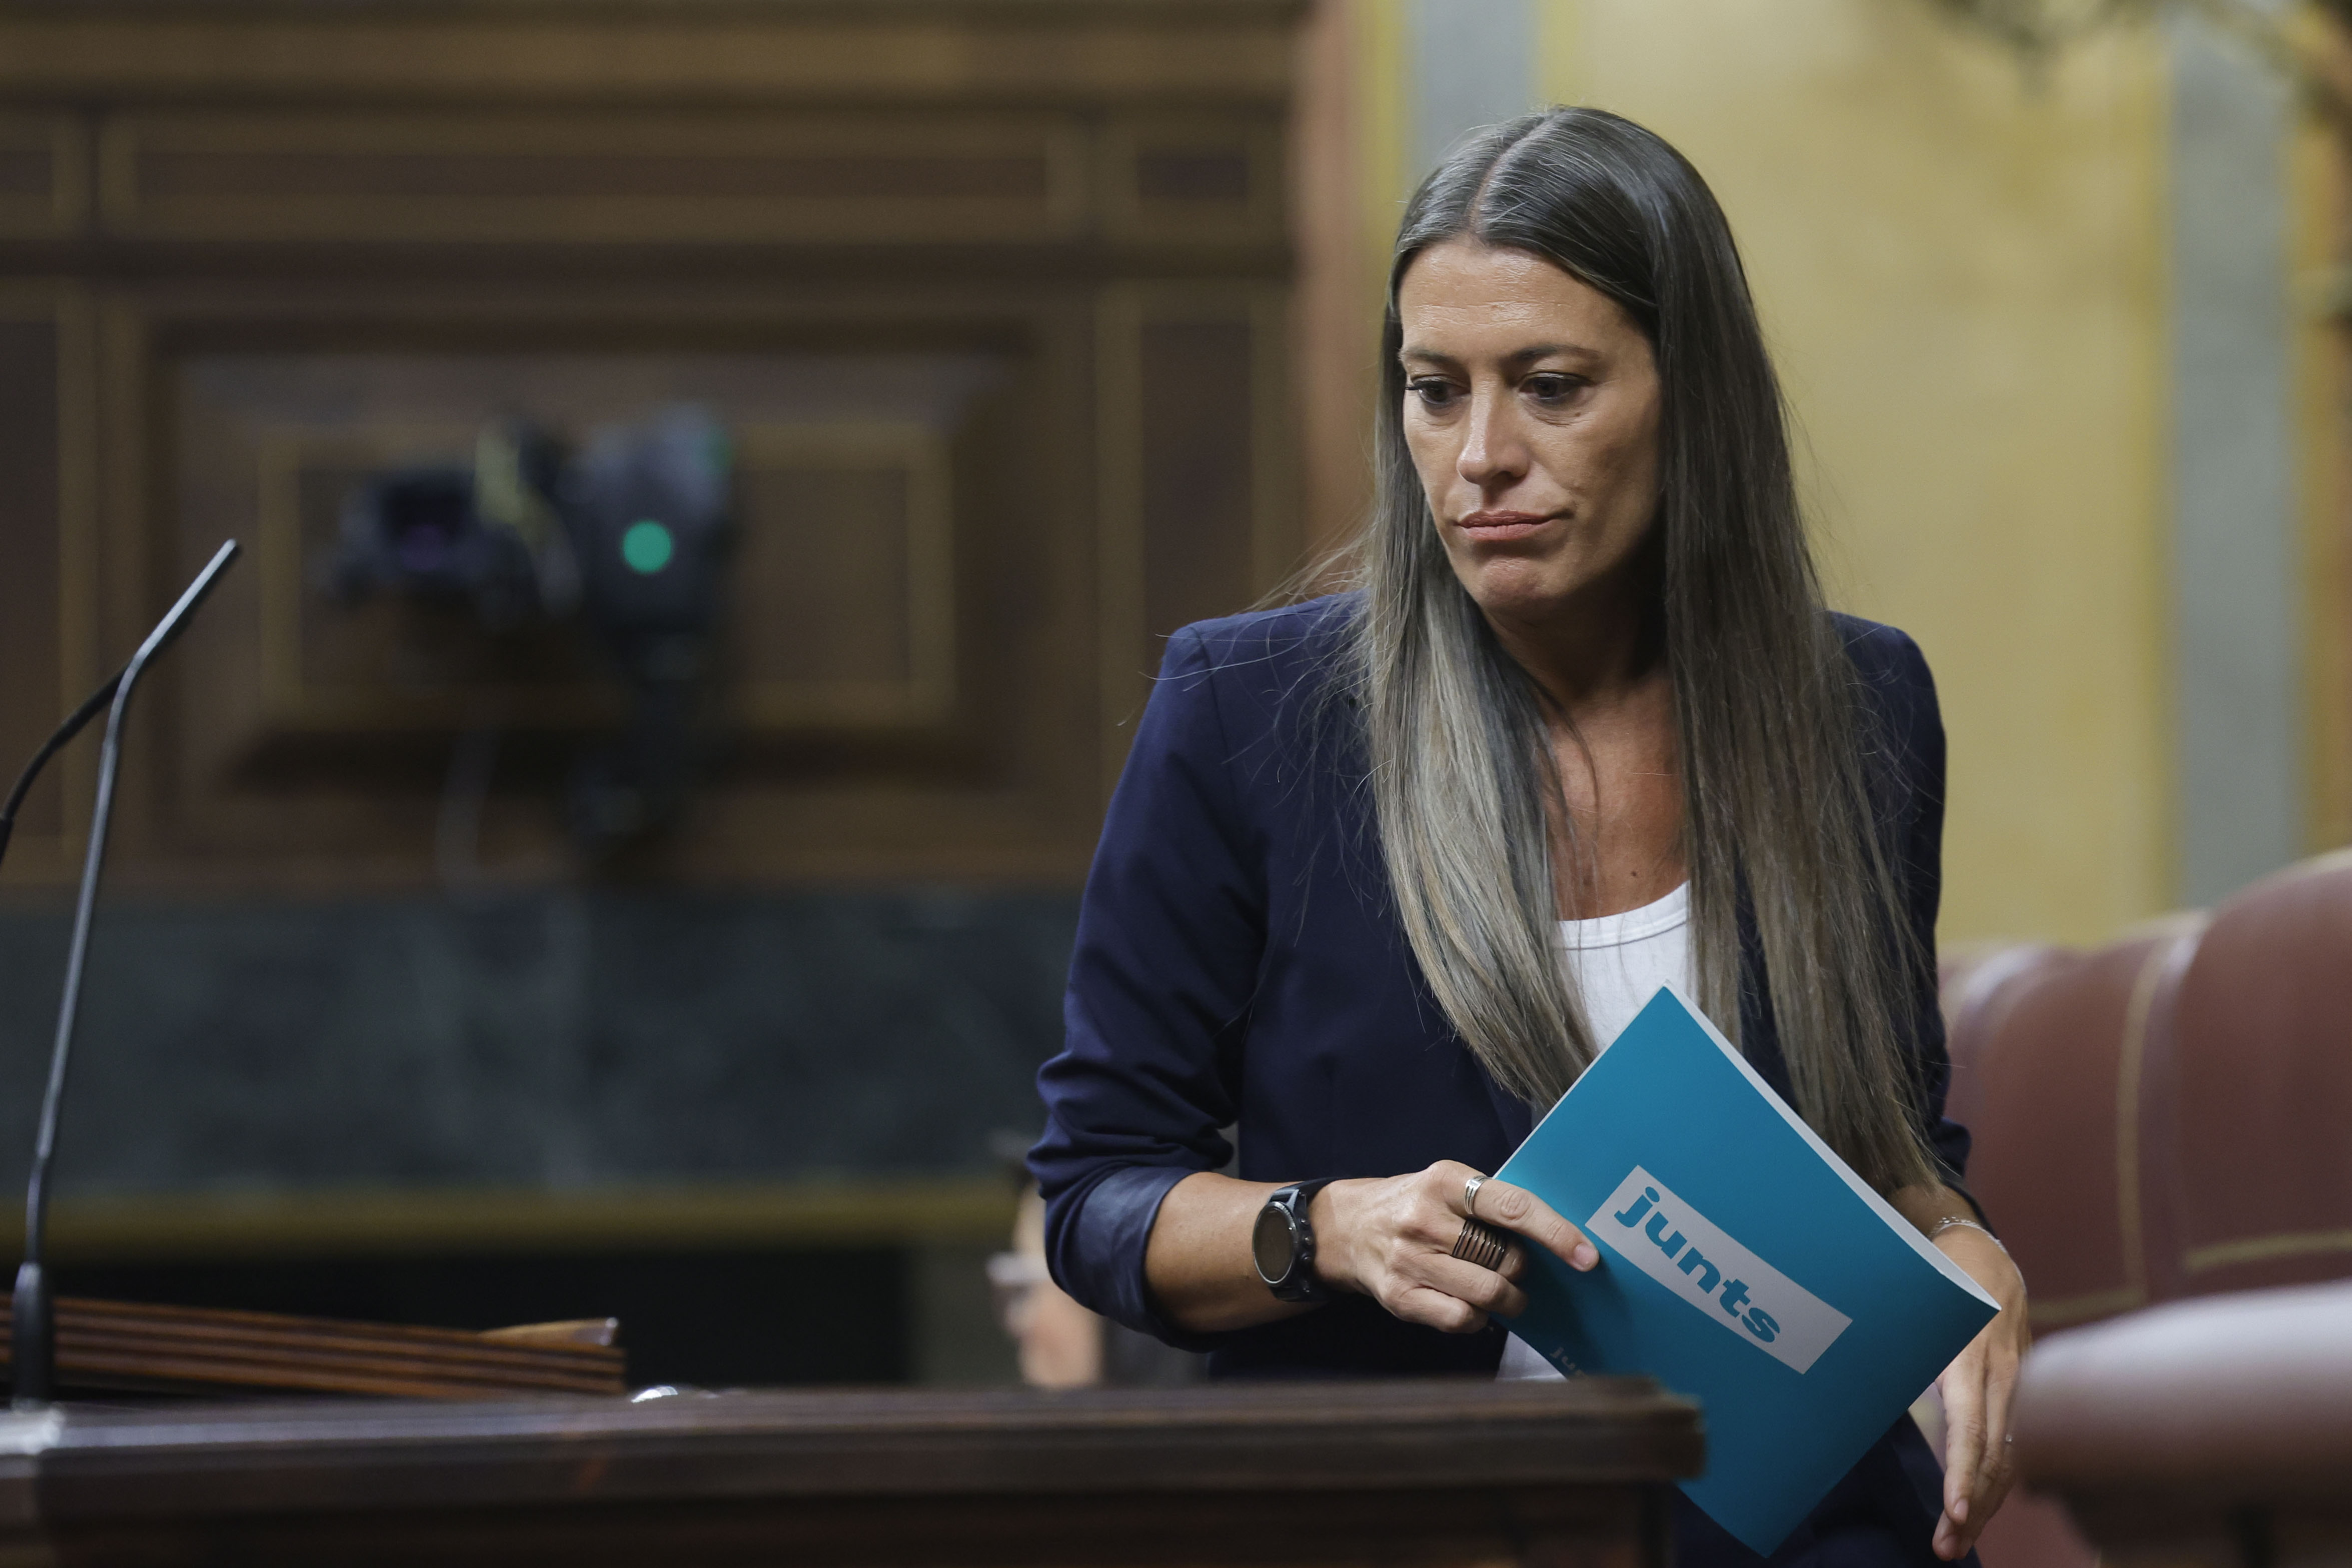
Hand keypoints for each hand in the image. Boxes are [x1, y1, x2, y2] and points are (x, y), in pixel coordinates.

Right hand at [1311, 1161, 1598, 1332]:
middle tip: (1515, 1267)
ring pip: (1488, 1293)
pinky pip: (1461, 1318)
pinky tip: (1472, 1305)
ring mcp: (1408, 1259)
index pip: (1511, 1207)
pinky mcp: (1399, 1296)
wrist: (1344, 1227)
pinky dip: (1479, 1318)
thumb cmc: (1414, 1205)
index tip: (1586, 1256)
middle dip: (1522, 1270)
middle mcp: (1424, 1218)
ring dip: (1509, 1299)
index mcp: (1444, 1181)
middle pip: (1504, 1258)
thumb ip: (1493, 1205)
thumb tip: (1558, 1239)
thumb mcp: (1447, 1186)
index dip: (1555, 1233)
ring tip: (1503, 1292)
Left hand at [1928, 1224, 2029, 1559]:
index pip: (1971, 1425)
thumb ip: (1898, 1345)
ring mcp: (2018, 1381)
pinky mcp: (2021, 1388)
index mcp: (1970, 1353)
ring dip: (1983, 1500)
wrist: (1981, 1248)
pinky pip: (2012, 1442)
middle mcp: (2002, 1372)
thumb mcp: (1914, 1303)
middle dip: (1972, 1504)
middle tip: (1946, 1545)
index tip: (1953, 1509)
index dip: (1963, 1471)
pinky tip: (1976, 1506)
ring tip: (1955, 1538)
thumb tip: (1859, 1381)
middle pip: (1995, 1453)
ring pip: (2008, 1454)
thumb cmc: (1934, 1274)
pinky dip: (1995, 1477)